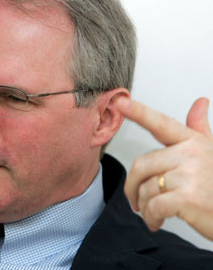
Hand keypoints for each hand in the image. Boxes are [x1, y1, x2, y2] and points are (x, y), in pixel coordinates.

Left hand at [117, 97, 212, 239]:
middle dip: (133, 187)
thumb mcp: (210, 153)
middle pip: (140, 165)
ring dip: (143, 206)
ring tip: (153, 213)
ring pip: (145, 187)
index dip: (138, 112)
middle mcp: (190, 154)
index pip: (160, 124)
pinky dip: (150, 217)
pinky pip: (153, 206)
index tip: (119, 101)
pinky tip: (156, 221)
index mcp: (192, 141)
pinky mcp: (187, 197)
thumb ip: (199, 129)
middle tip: (136, 200)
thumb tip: (200, 102)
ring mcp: (189, 175)